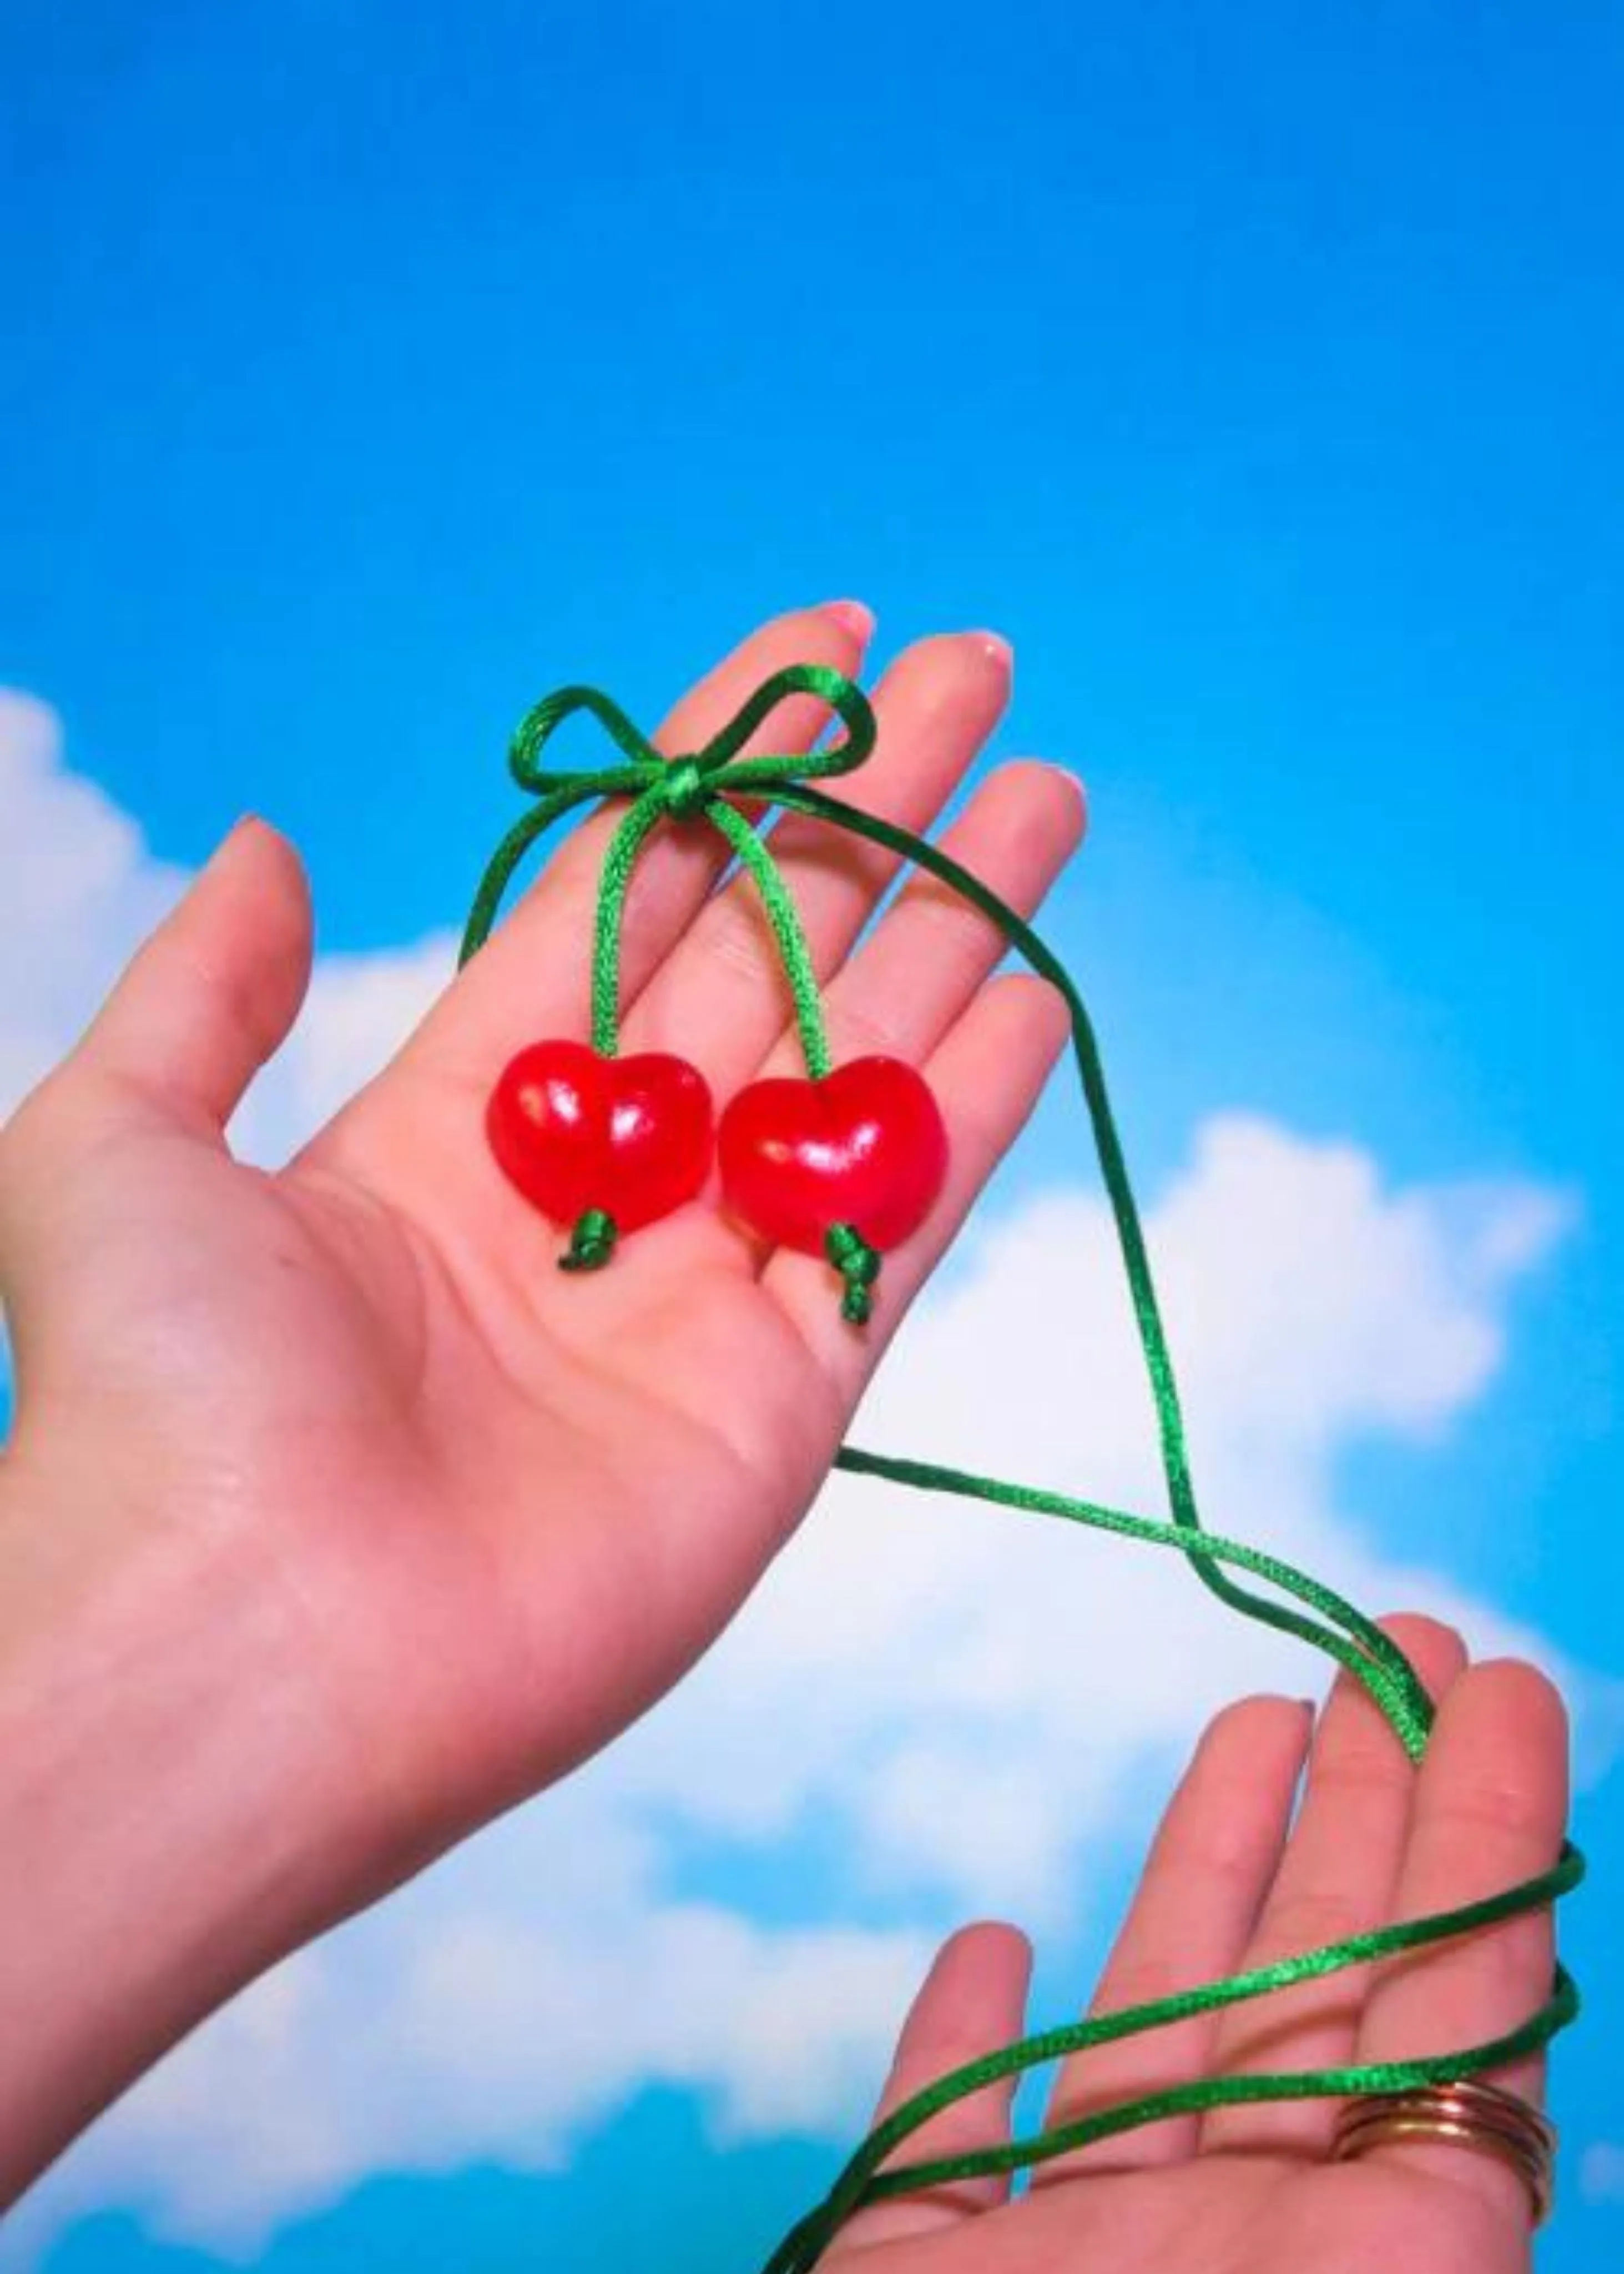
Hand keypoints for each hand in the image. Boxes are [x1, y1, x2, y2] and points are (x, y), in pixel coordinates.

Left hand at [0, 605, 1083, 2188]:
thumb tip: (263, 839)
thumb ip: (209, 988)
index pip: (628, 897)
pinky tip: (1038, 987)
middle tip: (973, 671)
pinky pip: (898, 1223)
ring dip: (957, 927)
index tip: (814, 649)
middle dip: (873, 813)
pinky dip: (976, 1106)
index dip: (724, 771)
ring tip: (1044, 794)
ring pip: (859, 1069)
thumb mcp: (113, 1140)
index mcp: (455, 1118)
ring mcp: (702, 1294)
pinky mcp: (781, 1402)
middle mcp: (597, 1190)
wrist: (236, 1658)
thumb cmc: (151, 1400)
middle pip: (770, 957)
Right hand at [828, 1618, 1567, 2273]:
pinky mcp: (919, 2267)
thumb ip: (1445, 2134)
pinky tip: (993, 1937)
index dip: (1481, 1839)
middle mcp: (1227, 2246)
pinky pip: (947, 2128)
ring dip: (1203, 1867)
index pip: (1448, 2008)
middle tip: (1392, 1643)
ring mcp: (1077, 2257)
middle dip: (1366, 1804)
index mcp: (1357, 2252)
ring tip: (1257, 1714)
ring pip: (1147, 2031)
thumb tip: (1518, 1991)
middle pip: (1312, 1988)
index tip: (1494, 1685)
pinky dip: (965, 2034)